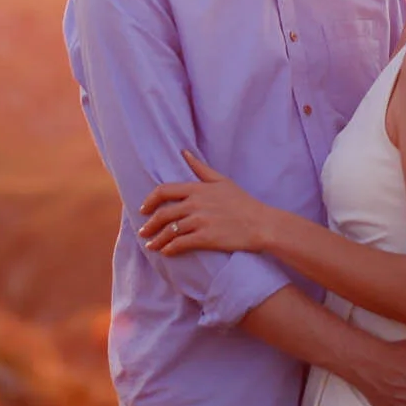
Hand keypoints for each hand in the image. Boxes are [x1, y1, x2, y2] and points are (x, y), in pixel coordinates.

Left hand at [139, 151, 276, 255]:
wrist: (261, 224)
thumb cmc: (243, 202)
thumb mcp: (222, 180)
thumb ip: (200, 168)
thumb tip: (184, 152)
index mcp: (198, 188)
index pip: (164, 191)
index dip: (150, 200)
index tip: (143, 209)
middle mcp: (196, 204)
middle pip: (163, 213)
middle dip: (149, 225)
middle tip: (143, 232)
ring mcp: (200, 221)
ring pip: (169, 231)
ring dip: (157, 240)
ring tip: (151, 246)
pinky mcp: (205, 238)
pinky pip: (180, 244)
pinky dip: (170, 249)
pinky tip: (166, 252)